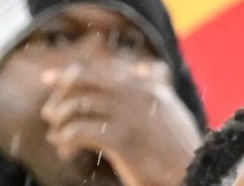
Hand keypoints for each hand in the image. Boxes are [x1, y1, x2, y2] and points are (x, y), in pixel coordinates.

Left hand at [38, 56, 202, 185]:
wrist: (196, 174)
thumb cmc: (181, 148)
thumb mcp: (172, 109)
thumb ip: (158, 87)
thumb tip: (149, 69)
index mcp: (148, 85)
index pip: (101, 69)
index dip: (71, 73)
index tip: (48, 79)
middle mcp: (137, 93)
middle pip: (85, 80)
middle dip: (60, 93)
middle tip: (48, 113)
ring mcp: (129, 114)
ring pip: (78, 105)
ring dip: (61, 122)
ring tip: (57, 137)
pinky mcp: (122, 139)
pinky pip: (80, 131)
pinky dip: (66, 139)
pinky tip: (66, 150)